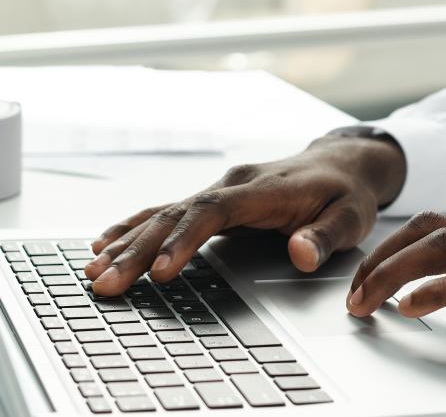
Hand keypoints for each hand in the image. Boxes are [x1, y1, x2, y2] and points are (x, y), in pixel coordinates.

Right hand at [85, 134, 406, 296]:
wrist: (344, 163)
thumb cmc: (346, 193)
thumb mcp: (351, 216)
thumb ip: (326, 235)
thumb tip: (301, 253)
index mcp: (263, 189)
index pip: (213, 212)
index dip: (184, 240)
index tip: (161, 272)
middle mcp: (233, 186)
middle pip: (176, 216)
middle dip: (138, 251)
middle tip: (106, 282)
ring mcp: (219, 191)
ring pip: (163, 215)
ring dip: (127, 243)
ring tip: (93, 270)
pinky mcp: (214, 202)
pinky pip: (166, 214)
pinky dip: (134, 228)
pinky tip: (105, 243)